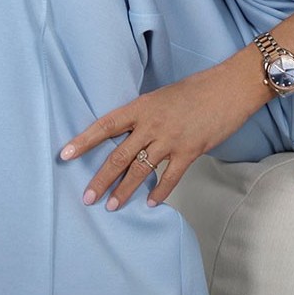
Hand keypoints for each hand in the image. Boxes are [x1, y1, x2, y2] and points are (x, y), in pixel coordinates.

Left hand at [59, 62, 265, 211]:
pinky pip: (170, 177)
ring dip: (125, 191)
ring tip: (112, 206)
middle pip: (119, 155)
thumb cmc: (197, 89)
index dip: (84, 140)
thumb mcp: (162, 96)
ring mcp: (171, 139)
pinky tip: (151, 203)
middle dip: (101, 179)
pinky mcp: (190, 151)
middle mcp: (152, 124)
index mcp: (142, 107)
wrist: (229, 88)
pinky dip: (160, 192)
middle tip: (87, 197)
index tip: (65, 155)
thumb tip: (129, 133)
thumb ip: (144, 115)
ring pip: (140, 170)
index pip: (106, 125)